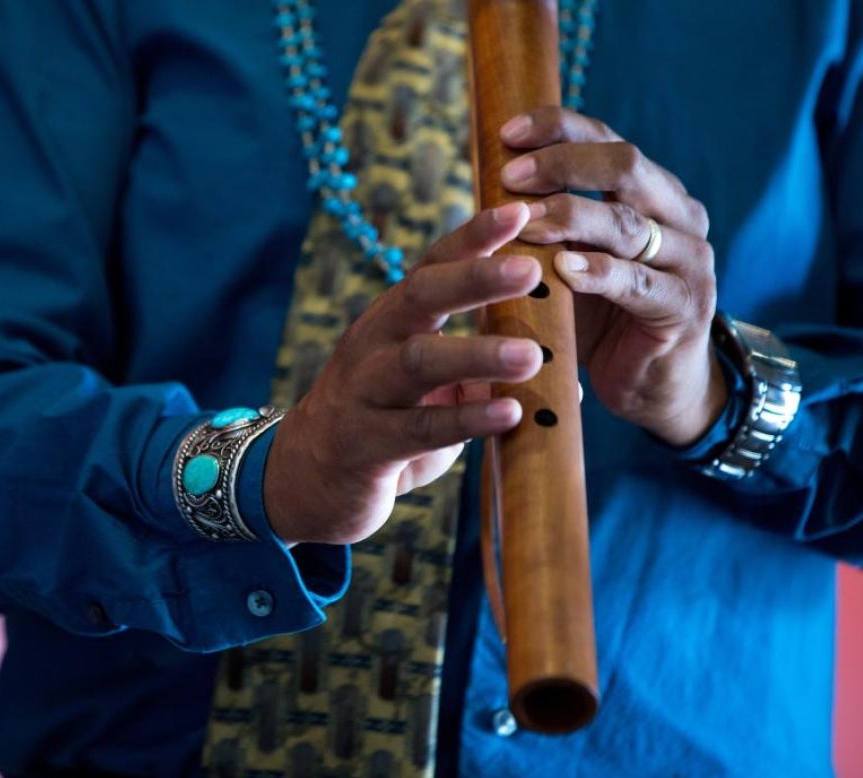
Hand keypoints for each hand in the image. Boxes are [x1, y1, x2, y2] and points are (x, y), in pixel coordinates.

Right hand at [265, 204, 542, 546]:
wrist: (305, 482)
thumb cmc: (379, 425)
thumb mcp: (425, 388)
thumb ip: (478, 371)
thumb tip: (558, 365)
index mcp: (391, 321)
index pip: (432, 266)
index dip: (473, 237)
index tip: (521, 210)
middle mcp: (372, 345)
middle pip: (419, 297)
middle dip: (474, 279)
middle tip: (529, 269)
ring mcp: (364, 393)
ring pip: (418, 362)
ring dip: (477, 355)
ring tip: (531, 356)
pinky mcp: (364, 445)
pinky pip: (418, 430)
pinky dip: (466, 420)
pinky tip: (508, 415)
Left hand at [500, 106, 726, 446]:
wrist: (649, 386)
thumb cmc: (600, 318)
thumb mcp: (568, 260)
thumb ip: (546, 224)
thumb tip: (486, 184)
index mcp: (651, 192)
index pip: (606, 139)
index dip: (558, 128)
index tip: (507, 133)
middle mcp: (679, 215)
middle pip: (624, 166)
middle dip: (561, 165)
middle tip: (510, 177)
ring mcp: (689, 259)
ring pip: (627, 222)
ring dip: (570, 217)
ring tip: (524, 223)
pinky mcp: (685, 306)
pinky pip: (637, 282)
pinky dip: (598, 272)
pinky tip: (564, 269)